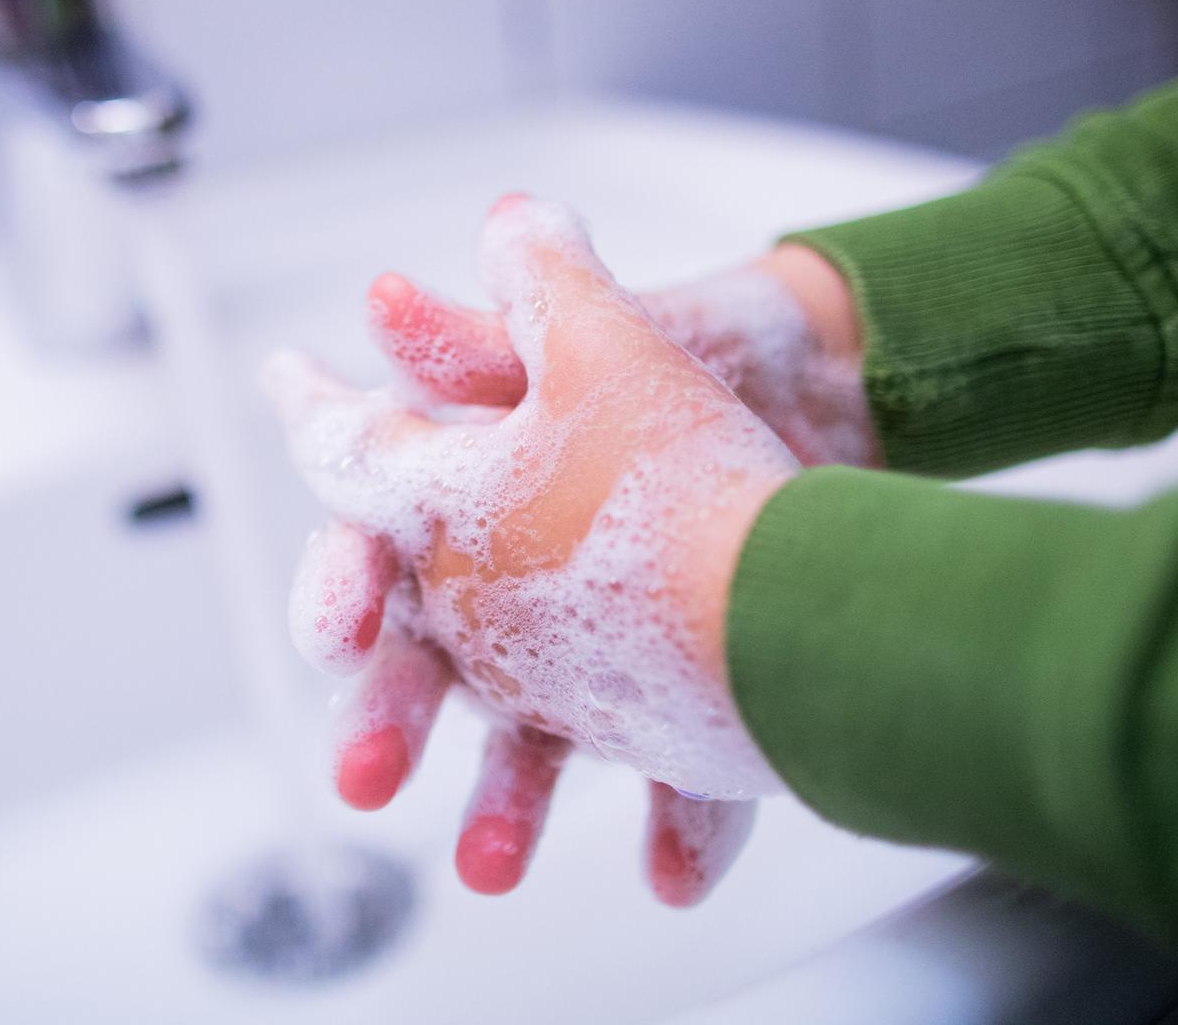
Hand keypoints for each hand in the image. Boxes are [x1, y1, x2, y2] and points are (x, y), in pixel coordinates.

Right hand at [265, 195, 799, 905]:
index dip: (343, 591)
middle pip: (427, 666)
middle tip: (363, 774)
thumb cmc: (708, 348)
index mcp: (471, 496)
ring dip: (504, 805)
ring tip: (489, 866)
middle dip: (389, 719)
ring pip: (533, 743)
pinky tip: (672, 875)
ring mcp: (598, 648)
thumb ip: (481, 339)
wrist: (843, 394)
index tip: (334, 635)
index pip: (373, 553)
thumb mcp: (597, 340)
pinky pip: (674, 772)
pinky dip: (679, 826)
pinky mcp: (687, 694)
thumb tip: (381, 302)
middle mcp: (517, 584)